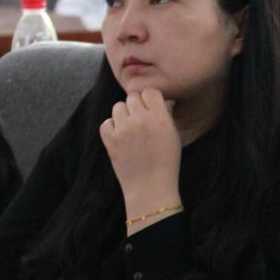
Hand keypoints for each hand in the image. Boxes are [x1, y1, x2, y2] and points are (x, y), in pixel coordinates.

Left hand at [99, 88, 181, 229]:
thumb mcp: (173, 135)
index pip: (150, 91)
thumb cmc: (166, 162)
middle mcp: (141, 120)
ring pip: (118, 107)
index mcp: (160, 118)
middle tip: (140, 120)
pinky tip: (120, 138)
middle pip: (132, 97)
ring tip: (130, 130)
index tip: (150, 107)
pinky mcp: (110, 139)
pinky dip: (112, 128)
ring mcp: (124, 129)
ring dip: (123, 115)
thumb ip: (165, 114)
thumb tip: (161, 99)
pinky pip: (106, 122)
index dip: (149, 98)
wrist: (151, 188)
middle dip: (136, 106)